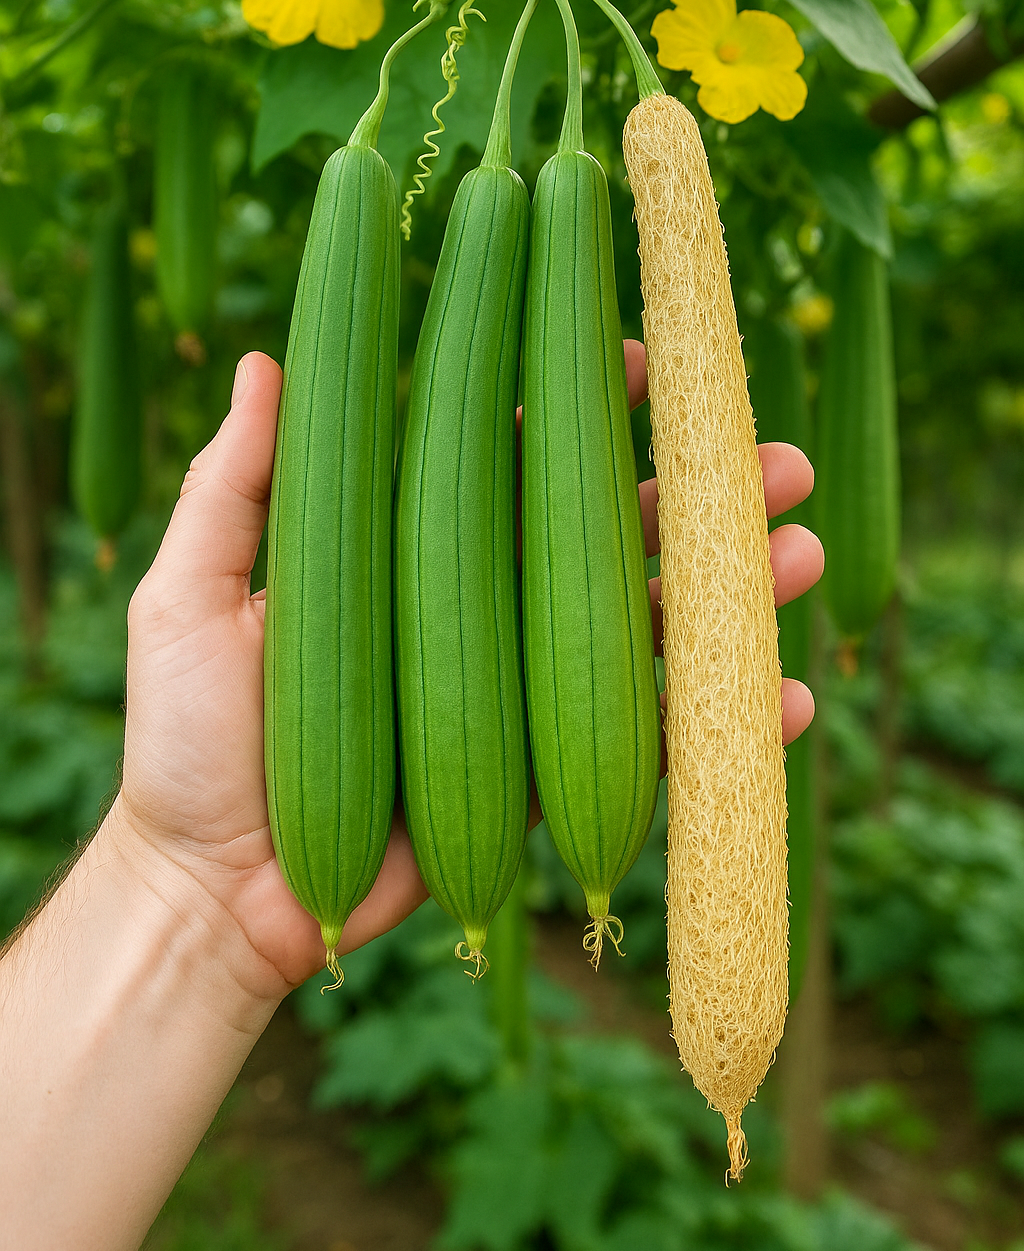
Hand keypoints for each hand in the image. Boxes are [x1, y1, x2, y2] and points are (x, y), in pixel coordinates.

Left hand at [114, 339, 821, 1001]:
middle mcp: (488, 610)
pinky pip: (655, 745)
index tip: (641, 353)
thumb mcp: (190, 599)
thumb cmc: (190, 741)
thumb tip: (264, 359)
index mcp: (418, 551)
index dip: (583, 402)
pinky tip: (791, 697)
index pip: (518, 458)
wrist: (214, 897)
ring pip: (654, 625)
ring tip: (803, 552)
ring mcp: (528, 694)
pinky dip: (728, 724)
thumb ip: (233, 487)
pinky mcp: (551, 779)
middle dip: (703, 489)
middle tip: (779, 460)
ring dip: (738, 591)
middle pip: (611, 532)